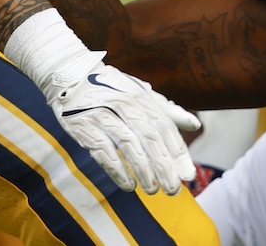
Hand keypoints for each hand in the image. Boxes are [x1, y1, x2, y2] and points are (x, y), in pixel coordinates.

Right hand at [4, 9, 199, 193]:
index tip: (189, 175)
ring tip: (153, 190)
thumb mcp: (141, 93)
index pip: (165, 127)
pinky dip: (117, 169)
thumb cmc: (112, 89)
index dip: (178, 152)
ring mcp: (104, 114)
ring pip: (128, 144)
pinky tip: (128, 185)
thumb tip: (195, 124)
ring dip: (143, 170)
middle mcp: (125, 104)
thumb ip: (167, 110)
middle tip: (173, 189)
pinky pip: (103, 150)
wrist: (70, 75)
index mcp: (142, 98)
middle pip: (150, 138)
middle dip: (164, 166)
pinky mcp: (84, 126)